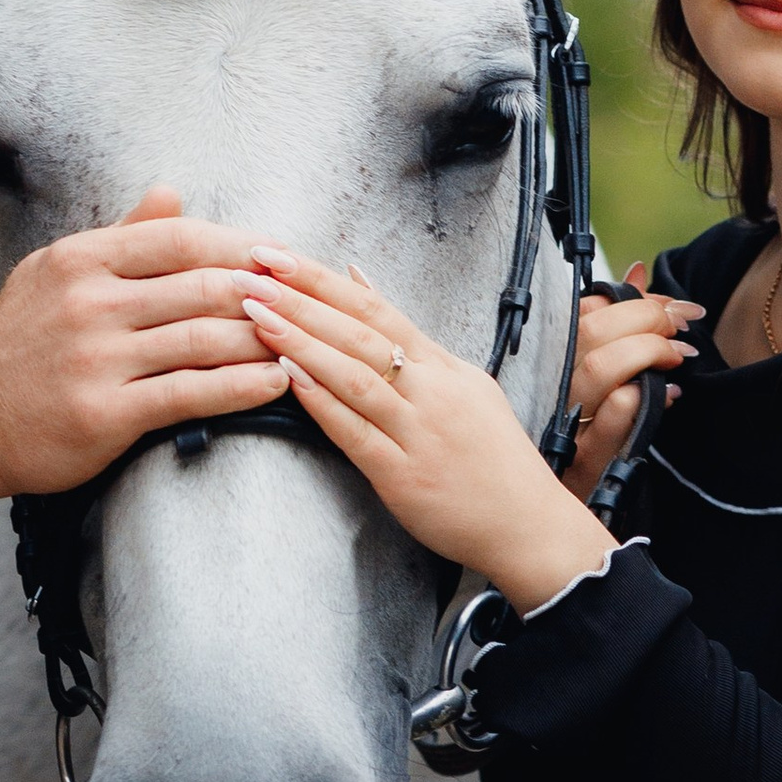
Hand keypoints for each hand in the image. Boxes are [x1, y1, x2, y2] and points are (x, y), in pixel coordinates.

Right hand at [0, 185, 287, 498]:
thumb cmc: (21, 343)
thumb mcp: (57, 272)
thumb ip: (121, 236)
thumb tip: (172, 193)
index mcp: (83, 259)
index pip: (181, 239)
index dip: (241, 245)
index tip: (281, 257)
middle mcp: (90, 303)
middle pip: (203, 286)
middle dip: (266, 292)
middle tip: (306, 300)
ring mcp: (97, 359)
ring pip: (205, 338)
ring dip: (265, 339)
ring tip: (304, 340)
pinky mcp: (106, 413)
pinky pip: (192, 393)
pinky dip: (243, 386)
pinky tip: (276, 382)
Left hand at [236, 249, 614, 614]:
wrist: (528, 525)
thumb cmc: (492, 457)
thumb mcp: (463, 383)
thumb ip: (410, 336)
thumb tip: (360, 277)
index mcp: (443, 366)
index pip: (376, 308)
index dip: (323, 279)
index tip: (278, 256)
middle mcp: (432, 391)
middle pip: (360, 333)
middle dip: (301, 299)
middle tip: (252, 272)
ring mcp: (418, 433)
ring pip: (355, 376)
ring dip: (302, 342)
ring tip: (257, 314)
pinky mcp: (404, 476)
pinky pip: (356, 433)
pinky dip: (322, 402)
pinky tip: (288, 377)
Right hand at [556, 264, 704, 503]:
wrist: (547, 517)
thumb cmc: (579, 433)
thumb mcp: (592, 374)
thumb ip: (613, 321)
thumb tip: (639, 269)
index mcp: (548, 363)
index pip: (584, 311)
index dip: (631, 298)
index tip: (667, 301)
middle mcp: (548, 390)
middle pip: (592, 333)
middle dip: (646, 318)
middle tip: (680, 325)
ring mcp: (564, 427)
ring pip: (602, 368)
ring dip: (647, 352)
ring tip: (677, 357)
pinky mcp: (583, 464)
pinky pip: (616, 415)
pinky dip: (646, 399)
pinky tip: (669, 397)